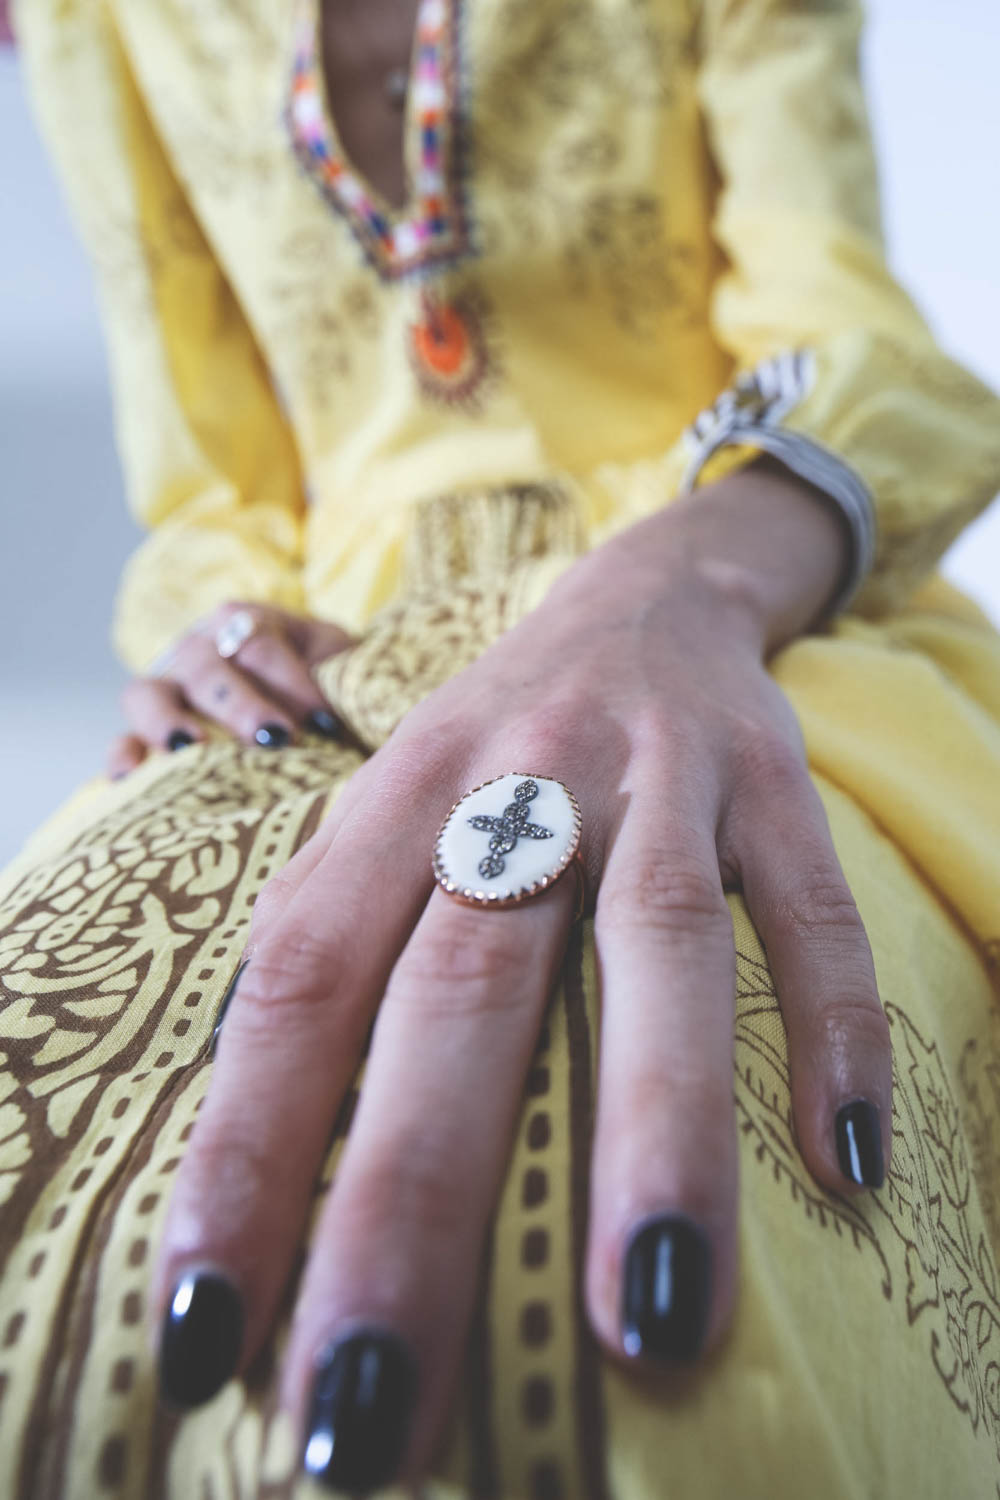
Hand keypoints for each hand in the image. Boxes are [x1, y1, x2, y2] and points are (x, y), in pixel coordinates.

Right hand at [107, 602, 354, 776]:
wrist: (300, 693)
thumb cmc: (325, 677)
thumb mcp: (339, 661)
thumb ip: (343, 675)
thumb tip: (351, 714)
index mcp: (246, 621)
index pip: (259, 641)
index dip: (292, 680)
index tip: (325, 722)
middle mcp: (199, 649)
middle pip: (205, 666)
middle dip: (240, 704)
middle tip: (275, 739)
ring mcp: (166, 689)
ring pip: (147, 693)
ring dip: (167, 721)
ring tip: (191, 750)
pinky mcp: (145, 732)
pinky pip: (122, 740)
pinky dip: (122, 756)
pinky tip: (131, 777)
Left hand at [151, 468, 891, 1490]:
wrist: (638, 602)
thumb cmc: (492, 746)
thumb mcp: (384, 809)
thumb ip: (327, 935)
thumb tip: (246, 1133)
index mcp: (398, 800)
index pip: (299, 978)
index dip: (246, 1145)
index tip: (206, 1324)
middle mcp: (518, 785)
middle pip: (460, 990)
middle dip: (413, 1198)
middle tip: (377, 1400)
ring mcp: (658, 779)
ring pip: (657, 953)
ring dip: (654, 1133)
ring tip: (646, 1319)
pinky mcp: (773, 784)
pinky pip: (813, 911)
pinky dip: (836, 1028)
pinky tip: (848, 1166)